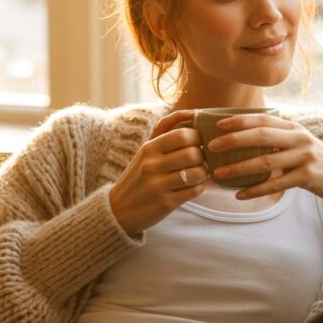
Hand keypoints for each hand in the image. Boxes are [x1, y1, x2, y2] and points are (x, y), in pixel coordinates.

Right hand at [109, 109, 210, 234]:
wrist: (119, 210)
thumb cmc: (138, 175)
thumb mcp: (145, 150)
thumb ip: (165, 129)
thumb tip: (192, 112)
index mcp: (149, 148)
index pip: (183, 135)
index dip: (197, 138)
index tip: (197, 144)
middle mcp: (152, 165)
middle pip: (193, 154)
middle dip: (203, 157)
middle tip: (200, 160)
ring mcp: (158, 185)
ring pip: (197, 173)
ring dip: (203, 173)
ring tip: (198, 174)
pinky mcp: (166, 203)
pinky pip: (195, 191)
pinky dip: (200, 187)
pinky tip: (194, 186)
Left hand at [206, 112, 322, 200]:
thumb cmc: (310, 158)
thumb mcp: (296, 140)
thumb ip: (275, 136)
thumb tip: (240, 136)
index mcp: (292, 127)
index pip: (262, 119)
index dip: (239, 120)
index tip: (218, 125)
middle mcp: (298, 138)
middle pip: (261, 136)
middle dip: (234, 141)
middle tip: (211, 147)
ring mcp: (303, 157)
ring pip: (266, 162)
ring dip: (239, 168)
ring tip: (219, 175)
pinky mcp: (307, 177)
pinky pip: (276, 184)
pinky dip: (256, 190)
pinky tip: (240, 195)